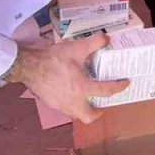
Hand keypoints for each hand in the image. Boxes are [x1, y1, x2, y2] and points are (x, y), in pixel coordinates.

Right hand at [6, 33, 127, 123]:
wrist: (29, 66)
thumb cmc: (54, 59)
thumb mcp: (77, 48)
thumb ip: (95, 43)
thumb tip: (106, 38)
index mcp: (82, 88)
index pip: (106, 91)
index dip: (118, 87)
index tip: (125, 84)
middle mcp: (73, 101)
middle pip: (88, 116)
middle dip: (97, 113)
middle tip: (101, 105)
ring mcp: (60, 104)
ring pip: (75, 114)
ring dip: (82, 109)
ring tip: (85, 99)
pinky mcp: (50, 103)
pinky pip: (64, 108)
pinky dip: (70, 104)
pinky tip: (68, 93)